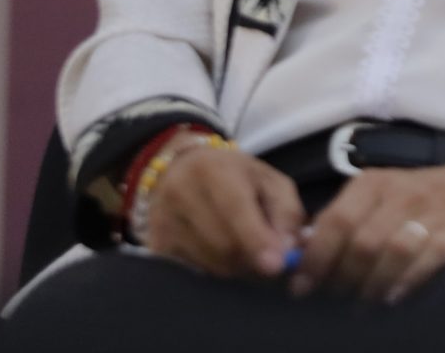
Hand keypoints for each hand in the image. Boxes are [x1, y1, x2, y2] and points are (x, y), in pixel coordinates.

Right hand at [141, 145, 303, 279]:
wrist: (179, 171)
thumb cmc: (235, 176)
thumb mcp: (269, 180)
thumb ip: (287, 212)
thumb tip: (289, 251)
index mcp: (213, 171)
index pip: (235, 211)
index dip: (256, 240)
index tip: (276, 265)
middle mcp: (181, 195)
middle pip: (223, 246)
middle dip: (254, 260)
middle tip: (272, 260)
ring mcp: (163, 224)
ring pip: (210, 264)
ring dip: (237, 268)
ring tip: (247, 253)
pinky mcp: (155, 248)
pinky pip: (194, 274)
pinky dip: (216, 272)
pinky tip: (222, 256)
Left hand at [291, 157, 444, 304]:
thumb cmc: (429, 196)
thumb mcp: (385, 195)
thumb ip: (346, 219)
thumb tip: (298, 252)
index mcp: (375, 183)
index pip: (335, 221)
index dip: (314, 259)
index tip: (302, 289)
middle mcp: (404, 192)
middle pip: (362, 243)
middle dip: (343, 280)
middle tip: (336, 301)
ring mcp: (437, 209)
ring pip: (393, 251)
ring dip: (373, 286)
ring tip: (363, 306)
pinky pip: (432, 257)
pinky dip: (410, 280)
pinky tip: (396, 298)